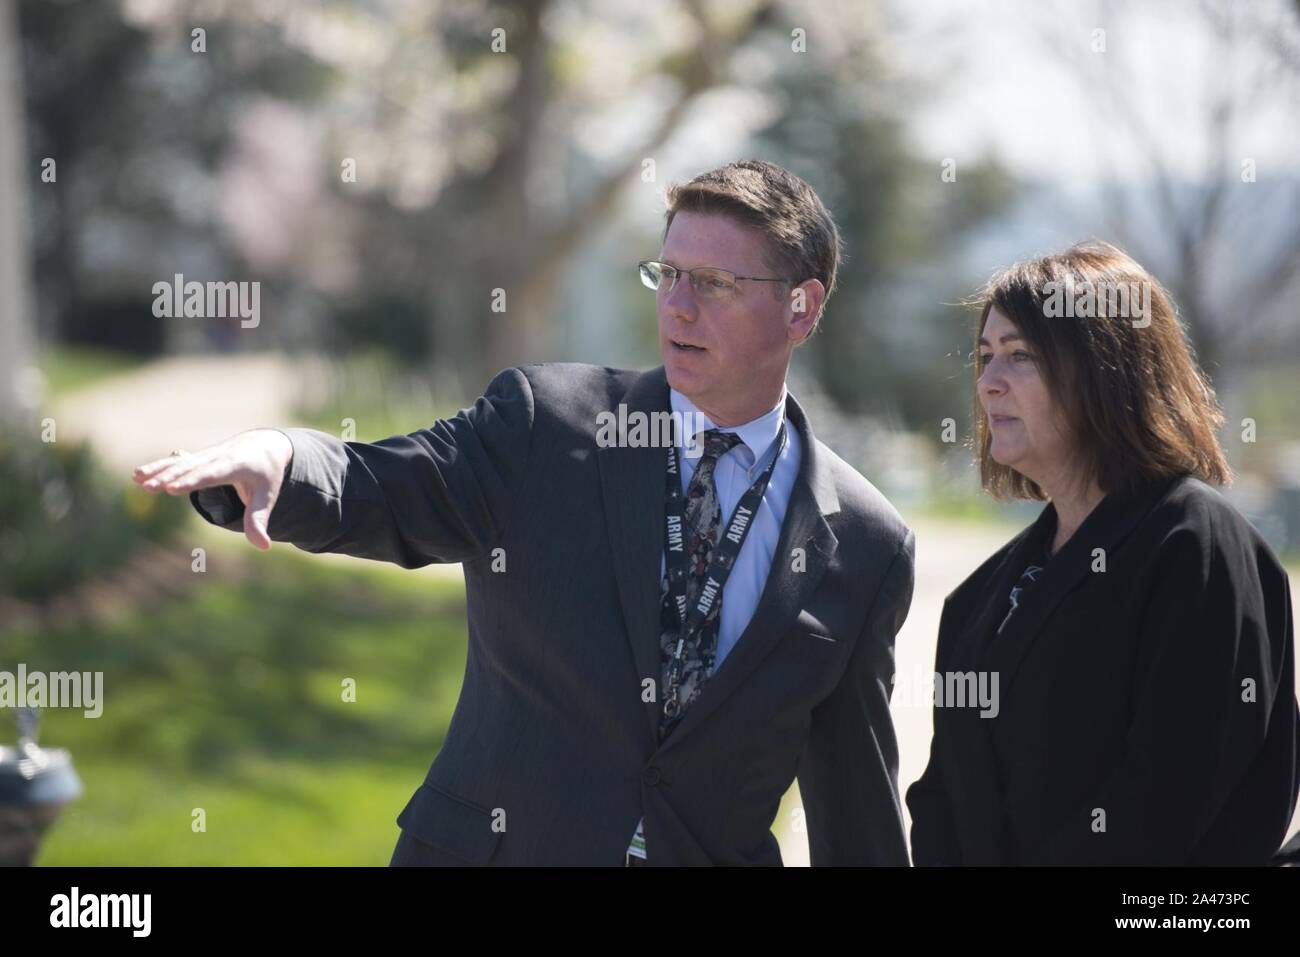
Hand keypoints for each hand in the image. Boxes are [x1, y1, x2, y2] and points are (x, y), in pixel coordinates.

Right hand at [132, 429, 293, 550]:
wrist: (264, 446)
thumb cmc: (267, 474)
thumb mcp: (267, 495)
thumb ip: (259, 520)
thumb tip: (264, 547)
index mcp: (237, 465)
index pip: (212, 474)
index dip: (193, 480)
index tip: (174, 488)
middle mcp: (218, 457)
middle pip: (191, 468)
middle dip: (170, 476)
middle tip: (150, 487)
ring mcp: (206, 456)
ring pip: (180, 463)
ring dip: (158, 470)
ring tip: (137, 478)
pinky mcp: (197, 458)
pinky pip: (175, 462)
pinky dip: (158, 467)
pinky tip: (137, 475)